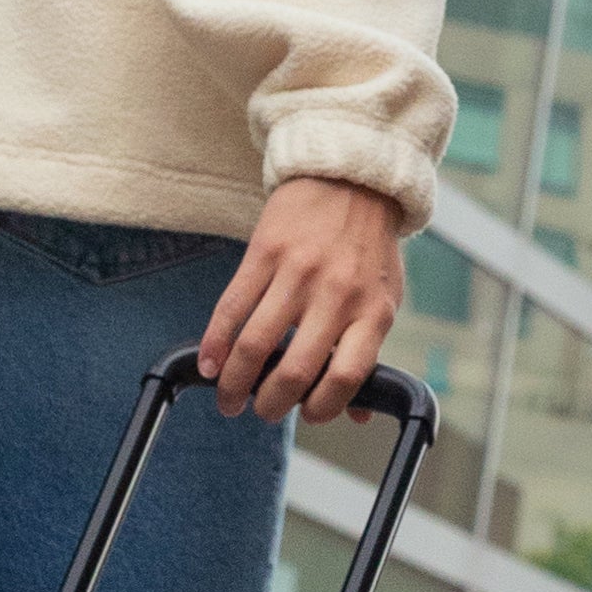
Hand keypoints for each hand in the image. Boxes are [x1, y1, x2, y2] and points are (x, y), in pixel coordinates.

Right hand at [198, 177, 405, 424]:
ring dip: (235, 383)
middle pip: (296, 370)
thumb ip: (367, 352)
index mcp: (372, 311)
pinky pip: (232, 308)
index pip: (346, 377)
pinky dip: (214, 343)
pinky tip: (208, 364)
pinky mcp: (265, 253)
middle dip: (270, 404)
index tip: (306, 415)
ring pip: (256, 345)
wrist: (353, 176)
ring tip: (229, 398)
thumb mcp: (383, 298)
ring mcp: (299, 272)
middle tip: (260, 410)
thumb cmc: (367, 246)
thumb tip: (357, 415)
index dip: (322, 408)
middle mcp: (337, 294)